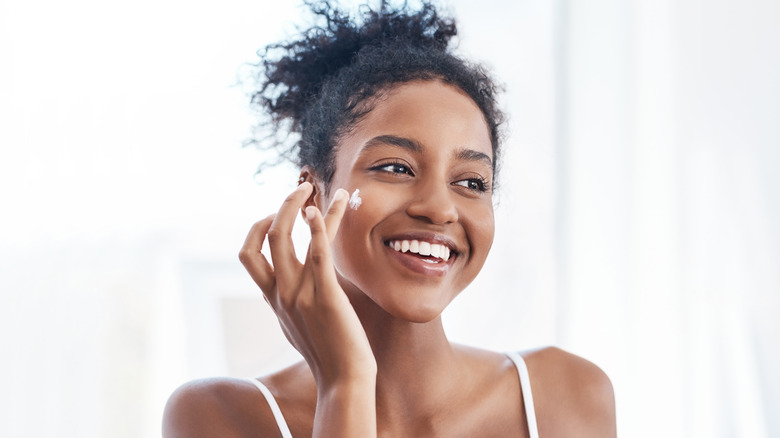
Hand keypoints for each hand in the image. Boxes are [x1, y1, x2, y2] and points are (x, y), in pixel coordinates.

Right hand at [239, 182, 376, 385]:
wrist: (344, 378)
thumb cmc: (328, 352)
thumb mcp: (299, 325)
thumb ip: (290, 304)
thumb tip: (291, 291)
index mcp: (273, 298)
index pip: (248, 255)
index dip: (257, 229)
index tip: (276, 214)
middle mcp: (281, 293)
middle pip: (266, 238)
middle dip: (282, 207)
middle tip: (301, 188)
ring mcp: (300, 293)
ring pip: (288, 238)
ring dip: (303, 206)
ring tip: (318, 188)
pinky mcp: (325, 294)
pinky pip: (318, 252)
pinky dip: (321, 226)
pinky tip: (329, 208)